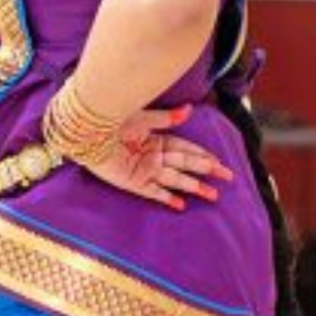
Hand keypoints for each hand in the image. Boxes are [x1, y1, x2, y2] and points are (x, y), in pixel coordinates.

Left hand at [77, 104, 235, 211]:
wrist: (88, 130)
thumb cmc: (113, 118)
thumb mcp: (143, 116)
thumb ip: (166, 118)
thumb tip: (189, 110)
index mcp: (156, 139)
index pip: (186, 148)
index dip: (203, 154)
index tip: (220, 161)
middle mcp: (154, 156)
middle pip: (186, 164)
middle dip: (207, 170)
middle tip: (227, 177)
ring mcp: (145, 170)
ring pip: (176, 179)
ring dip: (194, 186)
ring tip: (213, 195)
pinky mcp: (133, 182)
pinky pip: (154, 192)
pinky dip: (167, 198)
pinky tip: (181, 205)